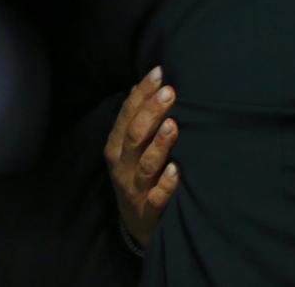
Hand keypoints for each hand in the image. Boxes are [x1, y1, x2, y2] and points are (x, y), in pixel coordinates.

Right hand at [103, 66, 179, 247]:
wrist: (137, 224)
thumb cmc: (138, 174)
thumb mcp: (132, 146)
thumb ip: (137, 117)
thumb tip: (143, 82)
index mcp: (117, 146)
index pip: (128, 114)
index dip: (142, 93)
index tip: (159, 71)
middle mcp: (123, 165)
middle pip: (135, 135)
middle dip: (151, 112)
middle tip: (170, 91)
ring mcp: (135, 188)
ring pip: (146, 164)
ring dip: (160, 144)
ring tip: (173, 125)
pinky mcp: (149, 210)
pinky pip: (156, 197)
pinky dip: (166, 184)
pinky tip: (176, 170)